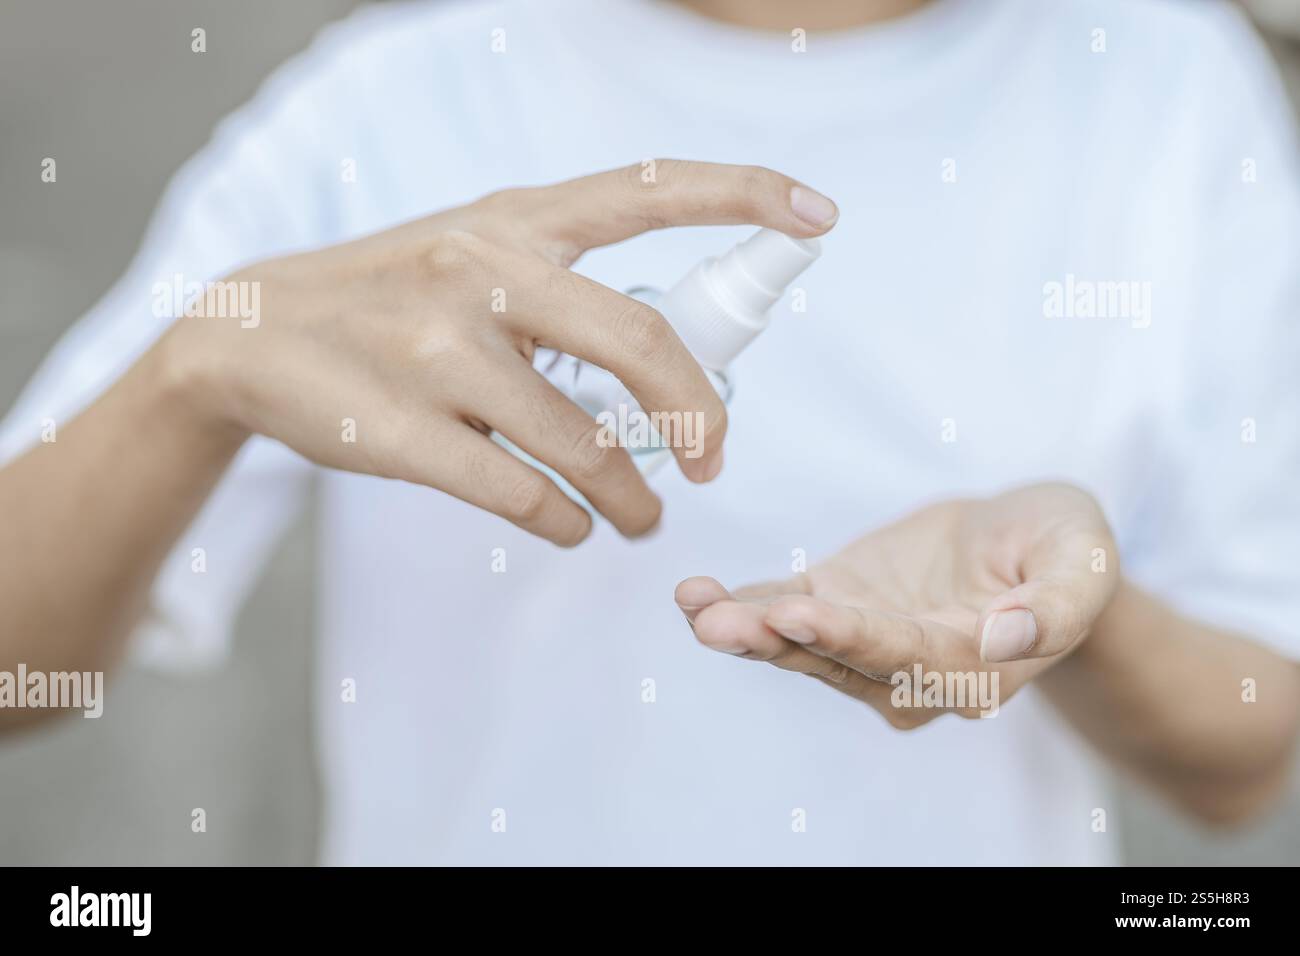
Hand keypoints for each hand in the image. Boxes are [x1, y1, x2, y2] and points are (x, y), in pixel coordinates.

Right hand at [162, 161, 838, 544]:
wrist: (250, 336)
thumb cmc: (392, 298)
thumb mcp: (472, 250)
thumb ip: (565, 280)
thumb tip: (677, 369)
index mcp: (514, 220)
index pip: (647, 187)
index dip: (742, 195)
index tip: (820, 218)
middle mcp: (480, 269)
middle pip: (639, 343)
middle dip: (700, 416)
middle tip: (715, 461)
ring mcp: (438, 351)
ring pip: (585, 444)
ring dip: (634, 497)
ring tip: (642, 519)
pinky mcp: (403, 431)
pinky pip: (523, 495)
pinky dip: (567, 521)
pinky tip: (572, 525)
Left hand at [675, 483, 1118, 725]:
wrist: (1032, 543)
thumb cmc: (1066, 549)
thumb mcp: (1084, 562)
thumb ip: (1058, 604)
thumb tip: (1011, 636)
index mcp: (974, 667)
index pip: (906, 658)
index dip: (850, 637)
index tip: (797, 613)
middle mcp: (912, 671)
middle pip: (838, 660)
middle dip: (777, 641)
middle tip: (719, 622)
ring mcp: (868, 641)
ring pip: (799, 645)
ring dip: (746, 629)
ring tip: (695, 606)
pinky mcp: (840, 607)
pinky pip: (784, 613)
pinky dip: (742, 605)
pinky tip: (695, 597)